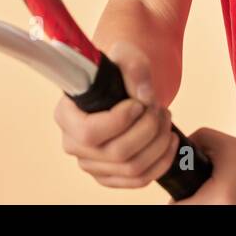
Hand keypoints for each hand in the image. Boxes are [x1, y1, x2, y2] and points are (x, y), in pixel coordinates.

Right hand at [53, 41, 179, 188]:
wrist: (125, 85)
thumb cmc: (120, 69)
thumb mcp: (126, 55)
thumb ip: (134, 66)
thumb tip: (145, 95)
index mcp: (66, 114)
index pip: (89, 132)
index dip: (119, 121)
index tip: (138, 103)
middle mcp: (73, 143)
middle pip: (116, 153)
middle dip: (148, 130)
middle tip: (160, 109)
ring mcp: (90, 164)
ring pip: (132, 168)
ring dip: (158, 144)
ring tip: (165, 119)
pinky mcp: (109, 176)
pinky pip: (139, 180)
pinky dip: (161, 162)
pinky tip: (170, 141)